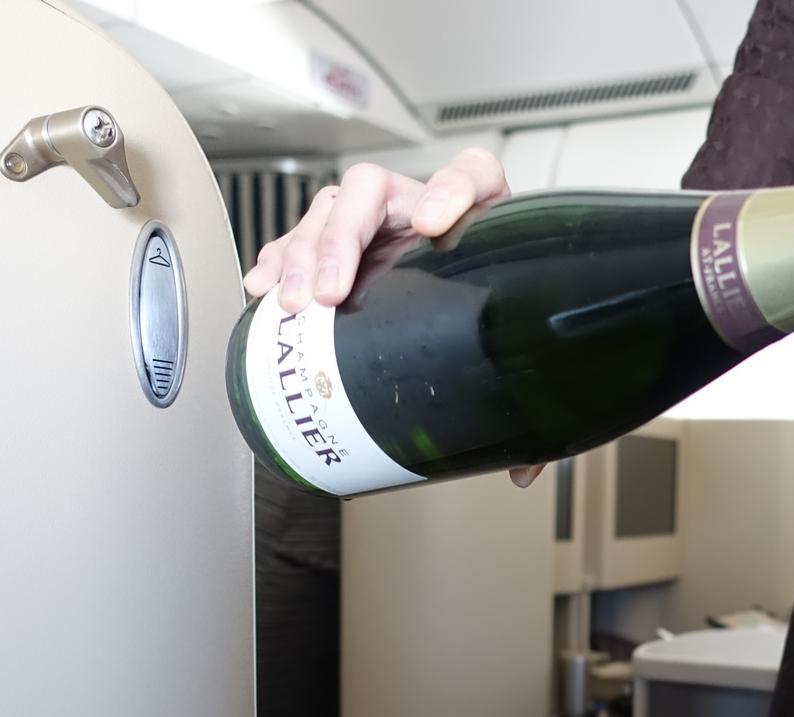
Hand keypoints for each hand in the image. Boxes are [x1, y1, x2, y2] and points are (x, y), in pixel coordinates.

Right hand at [243, 147, 509, 309]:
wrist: (478, 253)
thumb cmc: (479, 224)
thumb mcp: (486, 194)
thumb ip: (467, 187)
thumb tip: (430, 217)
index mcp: (406, 190)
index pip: (375, 187)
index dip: (362, 219)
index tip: (403, 238)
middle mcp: (371, 205)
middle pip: (335, 213)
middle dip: (322, 253)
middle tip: (321, 294)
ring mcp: (350, 230)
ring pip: (310, 233)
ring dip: (294, 266)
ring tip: (288, 300)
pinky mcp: (335, 256)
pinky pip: (294, 252)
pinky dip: (276, 267)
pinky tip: (261, 286)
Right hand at [243, 148, 543, 486]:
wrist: (489, 294)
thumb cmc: (498, 305)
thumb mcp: (517, 342)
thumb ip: (530, 398)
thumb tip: (523, 465)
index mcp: (479, 212)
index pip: (471, 174)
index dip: (451, 188)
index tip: (433, 221)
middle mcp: (423, 205)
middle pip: (373, 190)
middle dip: (343, 239)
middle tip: (331, 291)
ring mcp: (380, 219)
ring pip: (331, 210)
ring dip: (302, 253)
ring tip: (291, 301)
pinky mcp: (345, 242)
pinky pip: (301, 236)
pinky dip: (279, 260)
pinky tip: (264, 289)